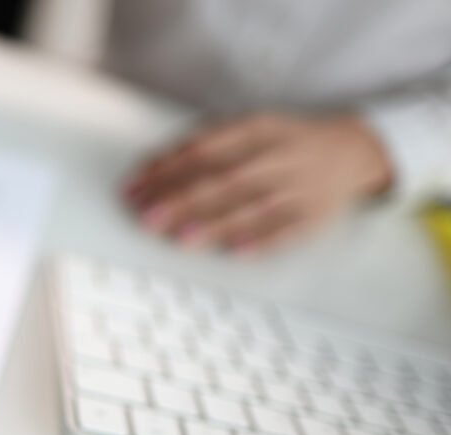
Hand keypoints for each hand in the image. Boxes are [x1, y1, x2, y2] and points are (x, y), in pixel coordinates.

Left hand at [123, 112, 392, 254]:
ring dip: (215, 223)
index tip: (136, 188)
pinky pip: (286, 229)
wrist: (352, 151)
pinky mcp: (313, 215)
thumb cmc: (283, 143)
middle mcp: (277, 156)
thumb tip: (152, 168)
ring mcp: (297, 186)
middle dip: (182, 199)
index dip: (166, 168)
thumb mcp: (249, 129)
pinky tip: (236, 251)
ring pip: (251, 207)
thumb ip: (204, 145)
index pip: (204, 148)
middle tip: (148, 217)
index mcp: (258, 128)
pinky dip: (262, 240)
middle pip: (223, 179)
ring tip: (182, 237)